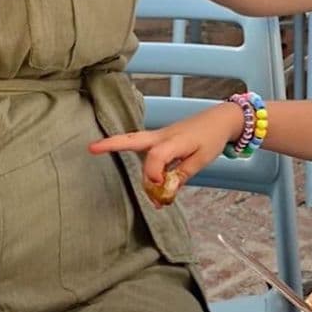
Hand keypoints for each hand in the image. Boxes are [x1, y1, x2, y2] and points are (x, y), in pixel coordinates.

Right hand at [88, 102, 243, 206]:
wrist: (220, 120)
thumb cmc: (212, 138)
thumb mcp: (202, 160)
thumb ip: (182, 175)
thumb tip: (165, 191)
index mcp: (173, 141)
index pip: (155, 157)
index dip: (153, 174)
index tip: (160, 188)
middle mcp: (162, 136)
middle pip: (132, 139)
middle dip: (111, 143)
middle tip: (90, 148)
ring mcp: (159, 136)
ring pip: (134, 142)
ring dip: (119, 148)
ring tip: (100, 150)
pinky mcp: (161, 139)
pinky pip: (144, 148)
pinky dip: (136, 156)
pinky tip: (139, 172)